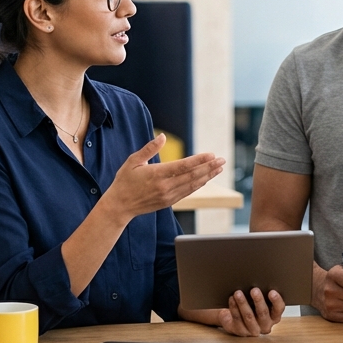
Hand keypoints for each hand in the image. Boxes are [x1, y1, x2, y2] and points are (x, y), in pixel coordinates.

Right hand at [102, 135, 225, 220]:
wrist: (120, 206)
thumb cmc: (124, 181)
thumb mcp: (133, 161)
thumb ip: (149, 149)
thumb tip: (163, 136)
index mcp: (157, 174)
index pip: (184, 166)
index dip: (200, 160)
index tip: (211, 154)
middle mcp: (165, 186)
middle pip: (192, 176)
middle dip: (209, 167)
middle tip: (222, 160)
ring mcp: (168, 195)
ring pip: (193, 185)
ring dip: (208, 176)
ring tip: (219, 168)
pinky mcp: (169, 202)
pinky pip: (188, 192)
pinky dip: (199, 185)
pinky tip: (206, 178)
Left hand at [219, 288, 285, 336]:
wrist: (234, 317)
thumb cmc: (250, 304)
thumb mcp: (258, 300)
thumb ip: (262, 293)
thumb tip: (260, 280)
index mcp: (274, 316)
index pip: (279, 309)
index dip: (276, 301)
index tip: (272, 291)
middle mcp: (265, 325)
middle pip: (263, 313)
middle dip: (258, 300)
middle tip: (254, 290)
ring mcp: (253, 330)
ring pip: (249, 317)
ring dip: (243, 303)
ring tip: (238, 293)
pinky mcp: (241, 331)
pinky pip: (237, 319)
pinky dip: (234, 308)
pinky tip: (232, 299)